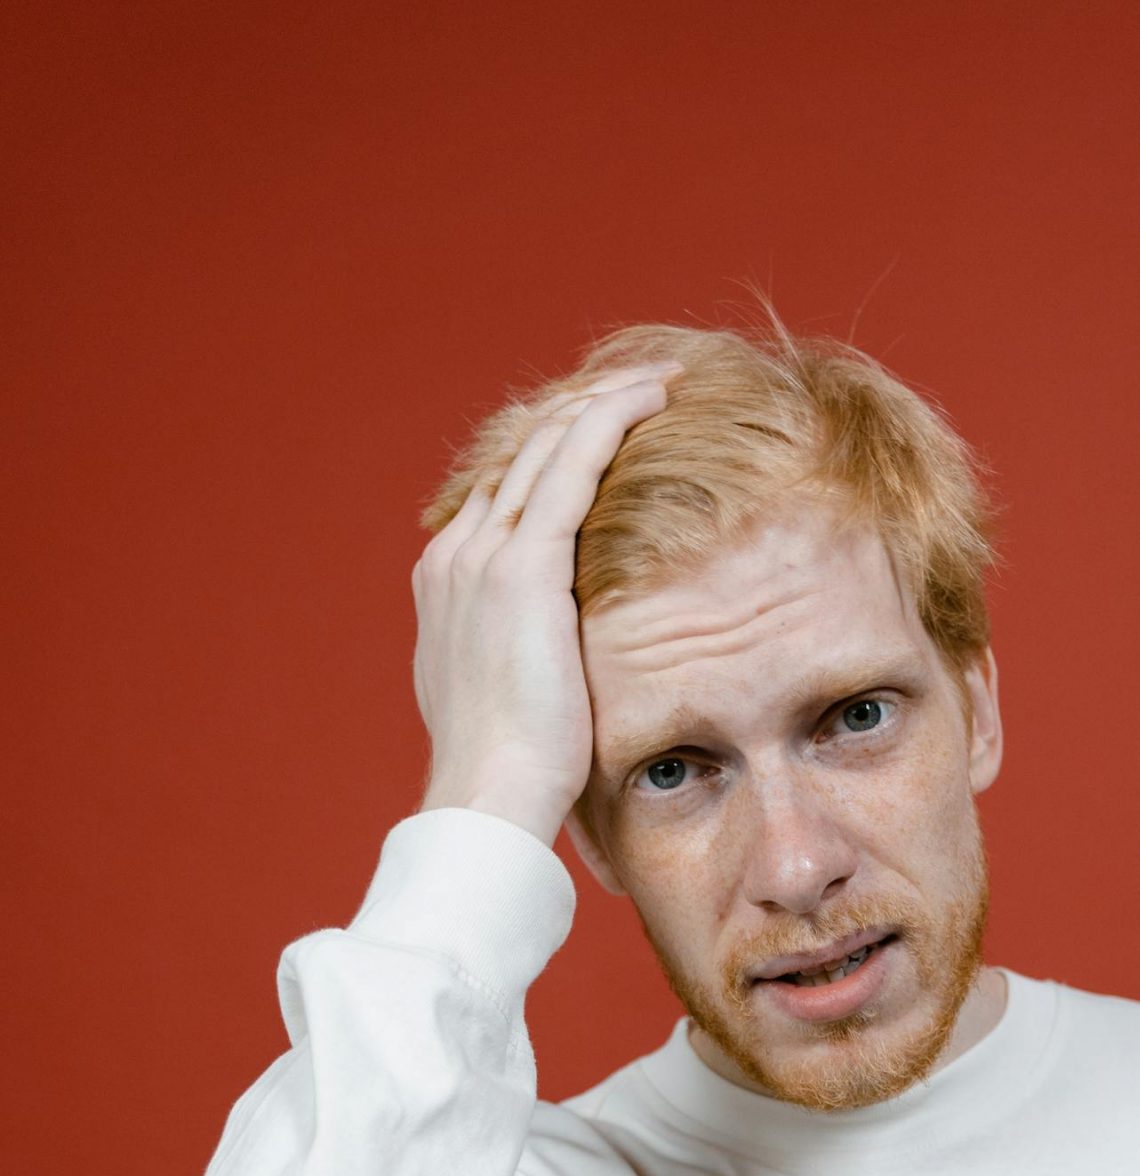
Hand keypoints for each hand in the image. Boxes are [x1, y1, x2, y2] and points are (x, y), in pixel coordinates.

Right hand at [410, 364, 681, 846]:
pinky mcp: (523, 567)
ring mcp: (483, 556)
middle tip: (641, 385)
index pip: (503, 490)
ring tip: (655, 379)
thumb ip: (519, 657)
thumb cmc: (511, 771)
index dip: (554, 450)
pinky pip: (572, 464)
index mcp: (448, 582)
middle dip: (580, 411)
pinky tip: (650, 397)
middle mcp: (457, 555)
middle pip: (520, 453)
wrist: (489, 795)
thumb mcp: (507, 697)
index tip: (606, 432)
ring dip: (601, 401)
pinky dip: (610, 420)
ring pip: (545, 444)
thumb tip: (551, 662)